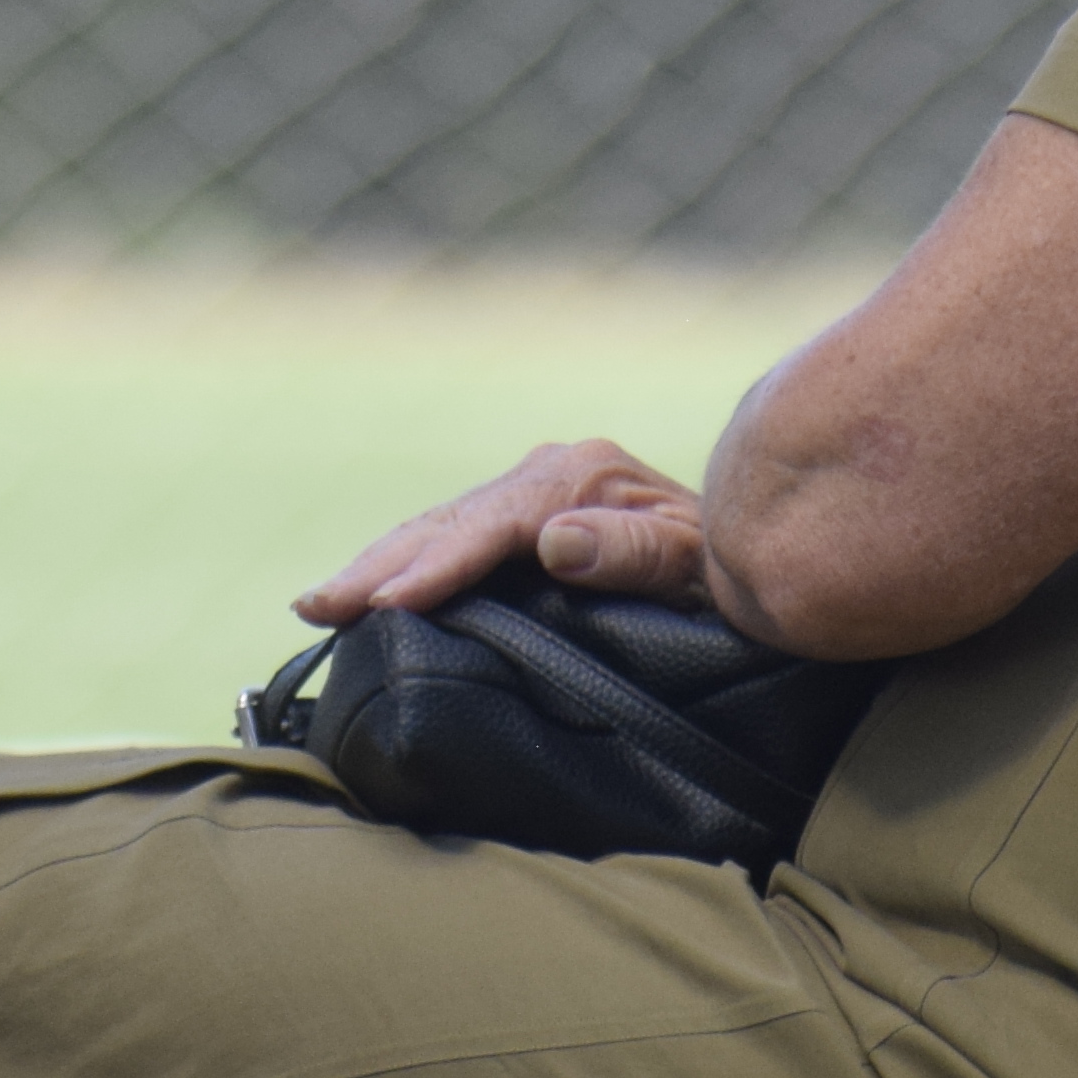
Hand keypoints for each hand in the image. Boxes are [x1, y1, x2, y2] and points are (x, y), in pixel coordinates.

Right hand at [294, 437, 715, 624]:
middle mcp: (551, 470)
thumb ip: (632, 552)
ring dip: (378, 563)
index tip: (386, 604)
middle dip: (379, 566)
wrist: (761, 546)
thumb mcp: (699, 565)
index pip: (493, 527)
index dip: (437, 568)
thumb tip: (553, 541)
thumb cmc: (733, 570)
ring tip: (317, 601)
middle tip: (315, 606)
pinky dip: (406, 559)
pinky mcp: (529, 509)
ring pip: (440, 524)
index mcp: (582, 477)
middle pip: (450, 521)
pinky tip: (370, 585)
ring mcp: (536, 487)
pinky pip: (455, 534)